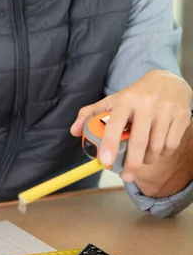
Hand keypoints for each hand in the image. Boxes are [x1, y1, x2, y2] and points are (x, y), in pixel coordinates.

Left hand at [70, 70, 191, 187]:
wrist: (168, 79)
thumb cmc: (136, 95)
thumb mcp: (113, 100)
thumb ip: (91, 114)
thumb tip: (73, 131)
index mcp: (126, 99)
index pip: (115, 123)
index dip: (110, 144)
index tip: (105, 162)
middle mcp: (146, 103)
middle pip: (139, 141)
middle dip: (132, 163)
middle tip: (126, 175)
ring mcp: (166, 109)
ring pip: (156, 147)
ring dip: (148, 159)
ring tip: (142, 158)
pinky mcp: (182, 116)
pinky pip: (171, 145)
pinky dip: (163, 153)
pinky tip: (158, 148)